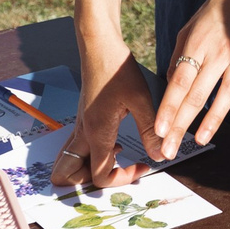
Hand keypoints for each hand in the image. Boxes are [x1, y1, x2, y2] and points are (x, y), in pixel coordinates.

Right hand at [53, 50, 158, 190]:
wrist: (98, 46)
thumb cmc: (117, 69)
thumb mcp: (141, 99)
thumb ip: (150, 130)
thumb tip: (161, 155)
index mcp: (97, 134)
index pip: (99, 177)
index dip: (122, 180)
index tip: (143, 165)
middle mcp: (83, 134)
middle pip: (68, 177)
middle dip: (89, 183)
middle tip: (119, 170)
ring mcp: (79, 127)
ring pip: (70, 164)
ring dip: (88, 169)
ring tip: (120, 157)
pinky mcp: (82, 120)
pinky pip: (77, 149)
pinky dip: (90, 155)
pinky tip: (116, 142)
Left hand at [154, 0, 229, 156]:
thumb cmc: (217, 8)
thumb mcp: (190, 27)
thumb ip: (180, 56)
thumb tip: (173, 87)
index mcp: (197, 44)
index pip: (179, 82)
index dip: (168, 108)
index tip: (159, 130)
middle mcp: (218, 53)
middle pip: (197, 95)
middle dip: (181, 125)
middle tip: (170, 150)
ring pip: (226, 96)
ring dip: (213, 120)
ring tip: (200, 141)